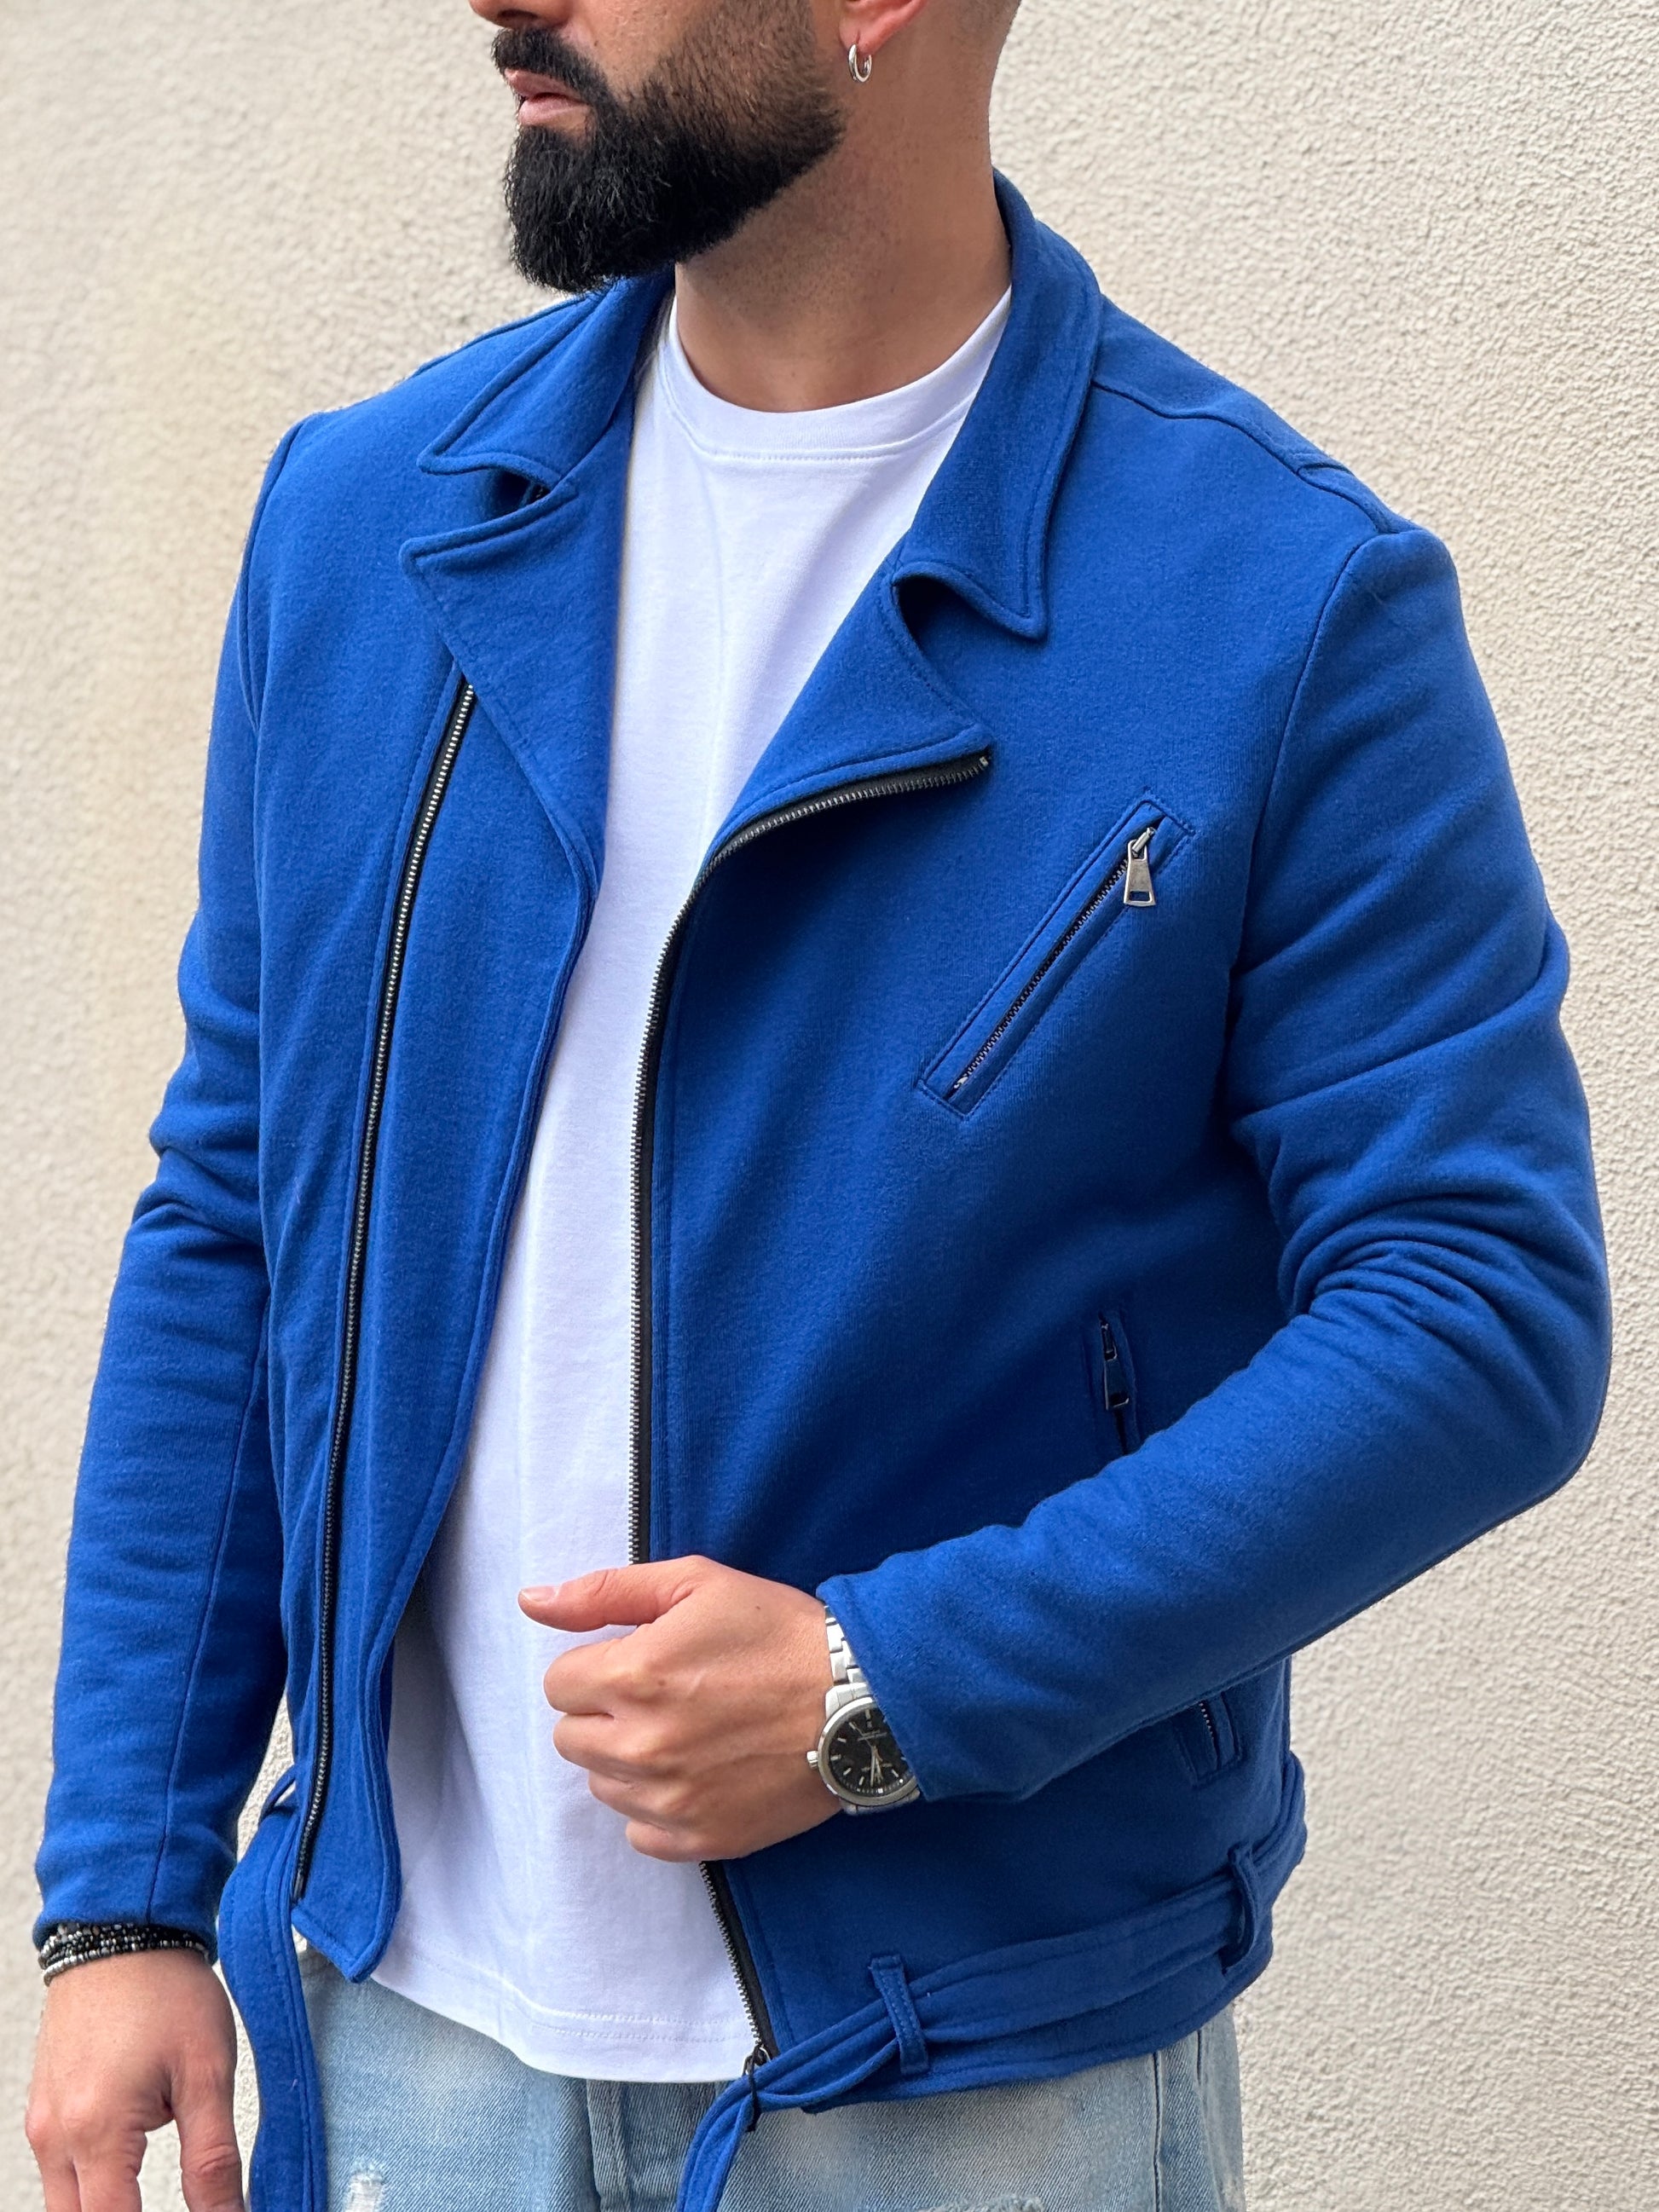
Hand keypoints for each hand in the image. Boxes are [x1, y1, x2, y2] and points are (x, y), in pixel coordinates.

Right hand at [26, 1948, 243, 2211]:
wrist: (122, 1928)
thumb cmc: (166, 1988)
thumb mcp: (207, 2072)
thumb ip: (213, 2159)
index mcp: (96, 2132)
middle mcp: (55, 2136)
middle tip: (179, 2204)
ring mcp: (42, 2123)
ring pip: (66, 2203)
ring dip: (108, 2204)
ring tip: (152, 2188)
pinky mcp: (43, 2107)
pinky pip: (60, 2169)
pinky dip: (95, 2179)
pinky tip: (129, 2158)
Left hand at [521, 1556, 839, 1861]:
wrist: (859, 1699)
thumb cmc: (779, 1632)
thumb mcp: (696, 1585)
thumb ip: (604, 1592)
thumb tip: (531, 1601)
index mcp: (634, 1675)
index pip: (558, 1684)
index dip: (596, 1666)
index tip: (639, 1661)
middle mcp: (642, 1744)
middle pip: (571, 1738)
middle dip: (604, 1713)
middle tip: (664, 1695)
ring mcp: (670, 1799)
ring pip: (602, 1786)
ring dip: (629, 1759)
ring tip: (688, 1731)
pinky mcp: (700, 1838)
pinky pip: (639, 1833)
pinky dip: (657, 1807)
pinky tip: (698, 1773)